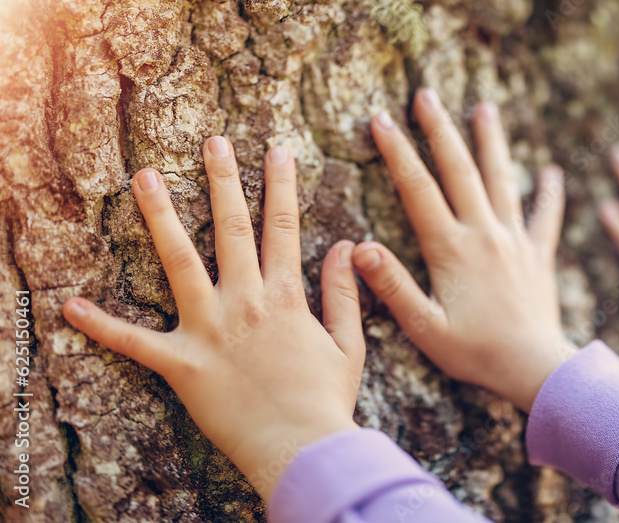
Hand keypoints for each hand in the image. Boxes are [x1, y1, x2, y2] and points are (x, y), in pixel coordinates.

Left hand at [62, 137, 364, 500]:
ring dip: (162, 217)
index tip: (277, 153)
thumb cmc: (325, 399)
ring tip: (146, 178)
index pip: (284, 230)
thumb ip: (345, 292)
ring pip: (180, 263)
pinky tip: (69, 305)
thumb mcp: (349, 343)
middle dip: (224, 181)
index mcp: (286, 297)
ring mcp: (210, 330)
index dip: (282, 188)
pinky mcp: (183, 364)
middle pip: (231, 230)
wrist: (302, 447)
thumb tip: (346, 246)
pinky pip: (136, 343)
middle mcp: (246, 302)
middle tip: (214, 142)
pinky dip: (102, 326)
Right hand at [352, 90, 573, 411]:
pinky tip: (550, 172)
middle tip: (426, 95)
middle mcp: (485, 234)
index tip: (381, 120)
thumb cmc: (475, 352)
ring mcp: (515, 241)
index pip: (418, 190)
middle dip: (440, 130)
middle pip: (460, 171)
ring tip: (485, 108)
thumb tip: (359, 247)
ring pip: (502, 181)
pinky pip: (545, 217)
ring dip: (492, 143)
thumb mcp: (424, 326)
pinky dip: (548, 193)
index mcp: (452, 249)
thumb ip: (392, 285)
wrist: (534, 367)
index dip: (398, 152)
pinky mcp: (539, 256)